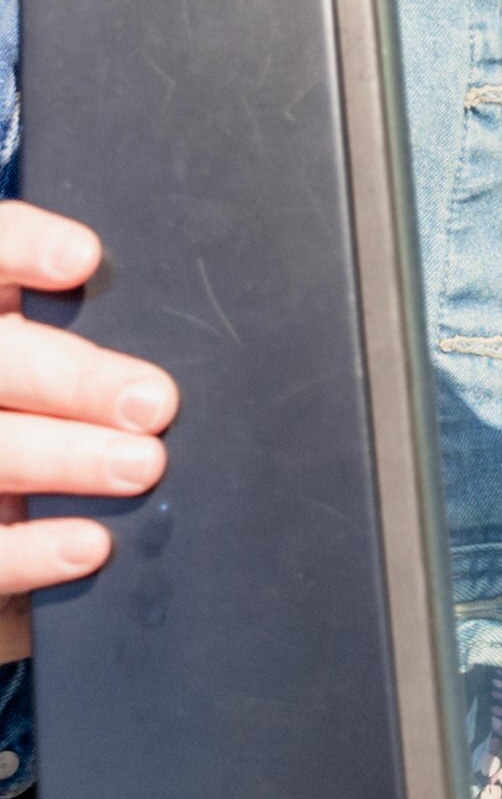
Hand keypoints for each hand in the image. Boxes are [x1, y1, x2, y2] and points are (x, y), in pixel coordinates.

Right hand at [0, 204, 174, 662]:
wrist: (8, 486)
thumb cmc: (55, 396)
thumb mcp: (65, 343)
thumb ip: (94, 322)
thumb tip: (187, 313)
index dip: (22, 247)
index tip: (82, 257)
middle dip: (72, 380)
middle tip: (154, 402)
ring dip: (64, 459)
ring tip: (143, 466)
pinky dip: (29, 551)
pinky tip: (90, 544)